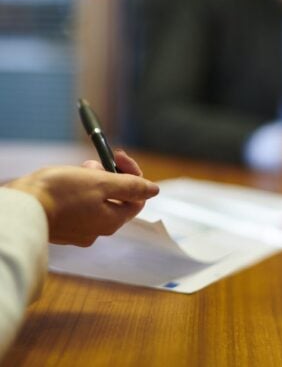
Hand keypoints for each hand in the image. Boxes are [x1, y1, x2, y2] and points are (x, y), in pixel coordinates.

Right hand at [4, 150, 158, 245]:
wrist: (21, 208)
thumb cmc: (61, 192)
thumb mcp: (101, 183)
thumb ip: (130, 186)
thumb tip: (154, 190)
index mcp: (113, 220)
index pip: (137, 198)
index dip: (132, 174)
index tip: (118, 156)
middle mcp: (99, 230)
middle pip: (117, 198)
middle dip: (111, 176)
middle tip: (96, 162)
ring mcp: (81, 230)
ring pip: (98, 201)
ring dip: (95, 181)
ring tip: (81, 168)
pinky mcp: (65, 227)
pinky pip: (81, 207)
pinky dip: (80, 191)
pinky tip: (69, 181)